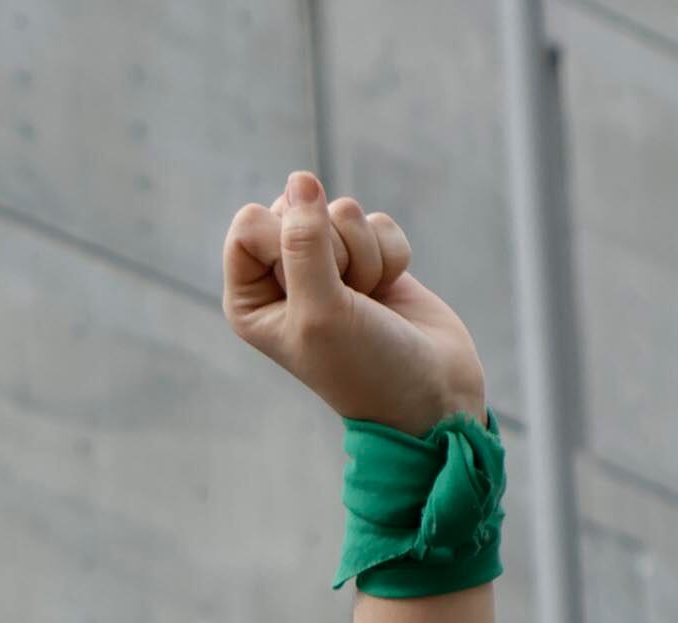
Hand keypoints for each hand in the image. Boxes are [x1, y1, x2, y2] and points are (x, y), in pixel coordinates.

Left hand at [224, 171, 487, 432]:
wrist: (429, 391)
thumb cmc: (362, 365)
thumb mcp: (320, 309)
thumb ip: (303, 242)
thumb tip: (300, 177)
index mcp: (249, 298)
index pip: (248, 224)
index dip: (286, 241)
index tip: (307, 285)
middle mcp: (281, 279)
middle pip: (296, 209)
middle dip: (333, 248)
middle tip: (344, 296)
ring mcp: (327, 266)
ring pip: (342, 211)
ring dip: (364, 256)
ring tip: (367, 301)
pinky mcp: (370, 258)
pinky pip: (378, 222)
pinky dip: (391, 257)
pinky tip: (389, 292)